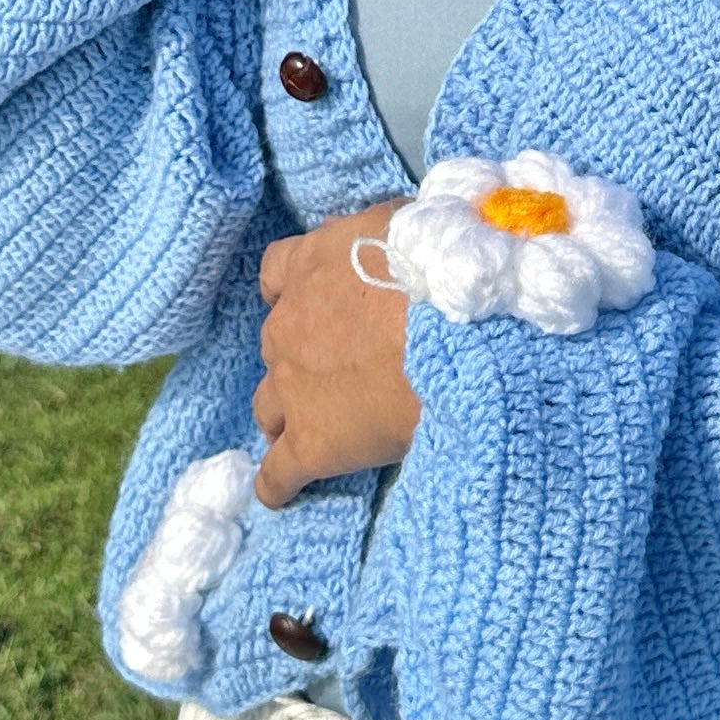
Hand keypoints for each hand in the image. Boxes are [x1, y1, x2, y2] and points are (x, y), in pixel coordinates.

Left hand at [252, 201, 418, 507]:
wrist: (451, 332)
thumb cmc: (439, 270)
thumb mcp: (408, 226)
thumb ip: (381, 235)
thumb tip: (382, 240)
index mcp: (309, 265)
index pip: (276, 271)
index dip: (293, 290)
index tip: (315, 303)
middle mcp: (287, 324)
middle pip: (275, 346)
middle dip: (299, 358)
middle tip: (341, 371)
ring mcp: (291, 386)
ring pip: (268, 407)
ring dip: (286, 415)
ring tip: (313, 428)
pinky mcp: (310, 443)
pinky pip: (277, 472)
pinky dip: (278, 482)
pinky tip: (283, 493)